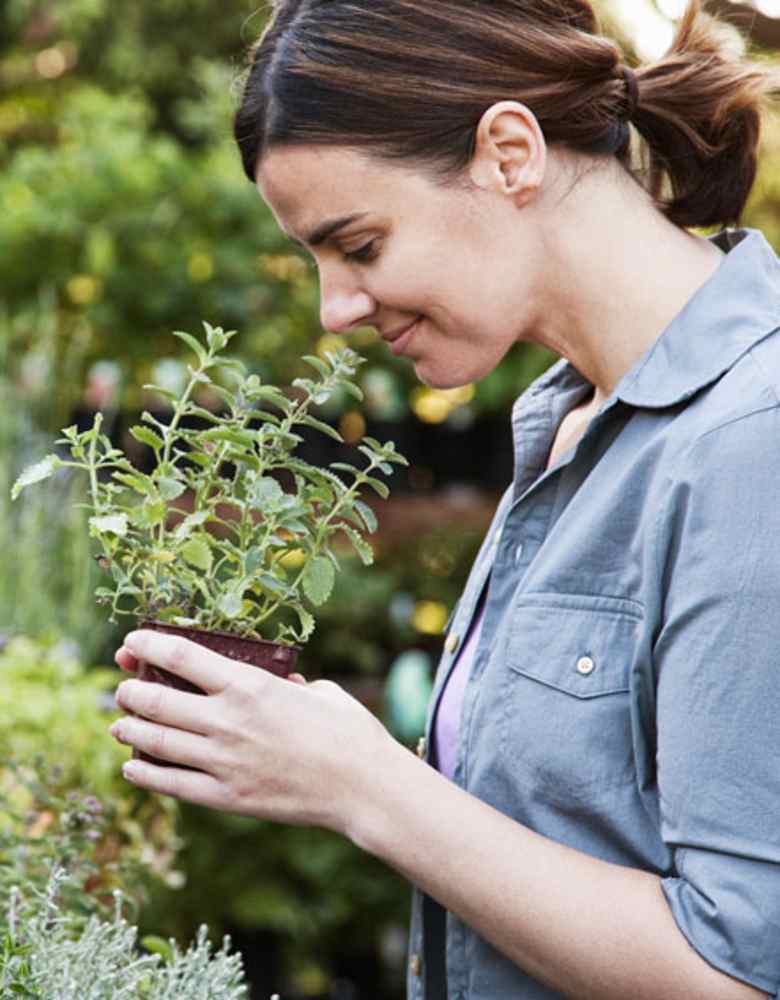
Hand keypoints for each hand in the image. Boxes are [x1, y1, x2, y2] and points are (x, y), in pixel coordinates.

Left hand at [110, 629, 396, 835]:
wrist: (363, 785)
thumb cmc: (348, 730)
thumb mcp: (318, 691)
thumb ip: (288, 685)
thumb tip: (281, 685)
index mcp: (250, 685)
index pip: (181, 656)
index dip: (148, 646)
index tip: (131, 643)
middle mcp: (228, 720)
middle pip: (157, 700)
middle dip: (130, 690)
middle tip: (122, 688)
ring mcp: (224, 761)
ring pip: (157, 741)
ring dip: (130, 729)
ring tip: (119, 724)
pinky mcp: (227, 797)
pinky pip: (172, 784)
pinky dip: (145, 773)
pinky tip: (132, 767)